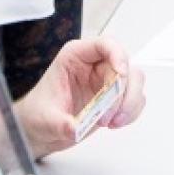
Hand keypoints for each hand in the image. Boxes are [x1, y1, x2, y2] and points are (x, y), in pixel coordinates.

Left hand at [17, 37, 146, 159]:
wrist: (39, 130)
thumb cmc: (39, 114)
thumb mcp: (45, 119)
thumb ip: (60, 123)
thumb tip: (75, 129)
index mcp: (76, 56)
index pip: (104, 44)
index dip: (117, 54)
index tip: (121, 74)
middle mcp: (95, 64)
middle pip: (125, 64)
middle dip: (123, 90)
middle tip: (108, 115)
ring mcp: (107, 80)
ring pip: (134, 80)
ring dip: (129, 103)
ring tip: (112, 123)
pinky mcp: (115, 97)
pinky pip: (134, 99)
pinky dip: (130, 112)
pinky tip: (114, 124)